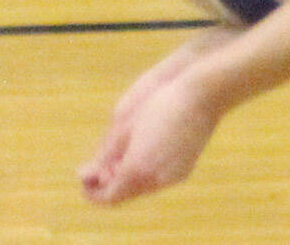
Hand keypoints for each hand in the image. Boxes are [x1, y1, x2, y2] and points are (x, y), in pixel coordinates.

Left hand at [80, 26, 239, 203]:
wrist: (204, 92)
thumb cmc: (162, 100)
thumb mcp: (125, 124)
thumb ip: (105, 154)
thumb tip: (87, 172)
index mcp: (138, 168)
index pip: (108, 196)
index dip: (92, 190)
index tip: (85, 174)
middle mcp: (157, 179)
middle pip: (125, 193)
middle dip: (110, 180)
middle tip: (102, 160)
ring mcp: (174, 175)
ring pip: (142, 187)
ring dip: (128, 176)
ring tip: (124, 150)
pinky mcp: (186, 168)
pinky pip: (159, 178)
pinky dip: (146, 171)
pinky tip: (146, 148)